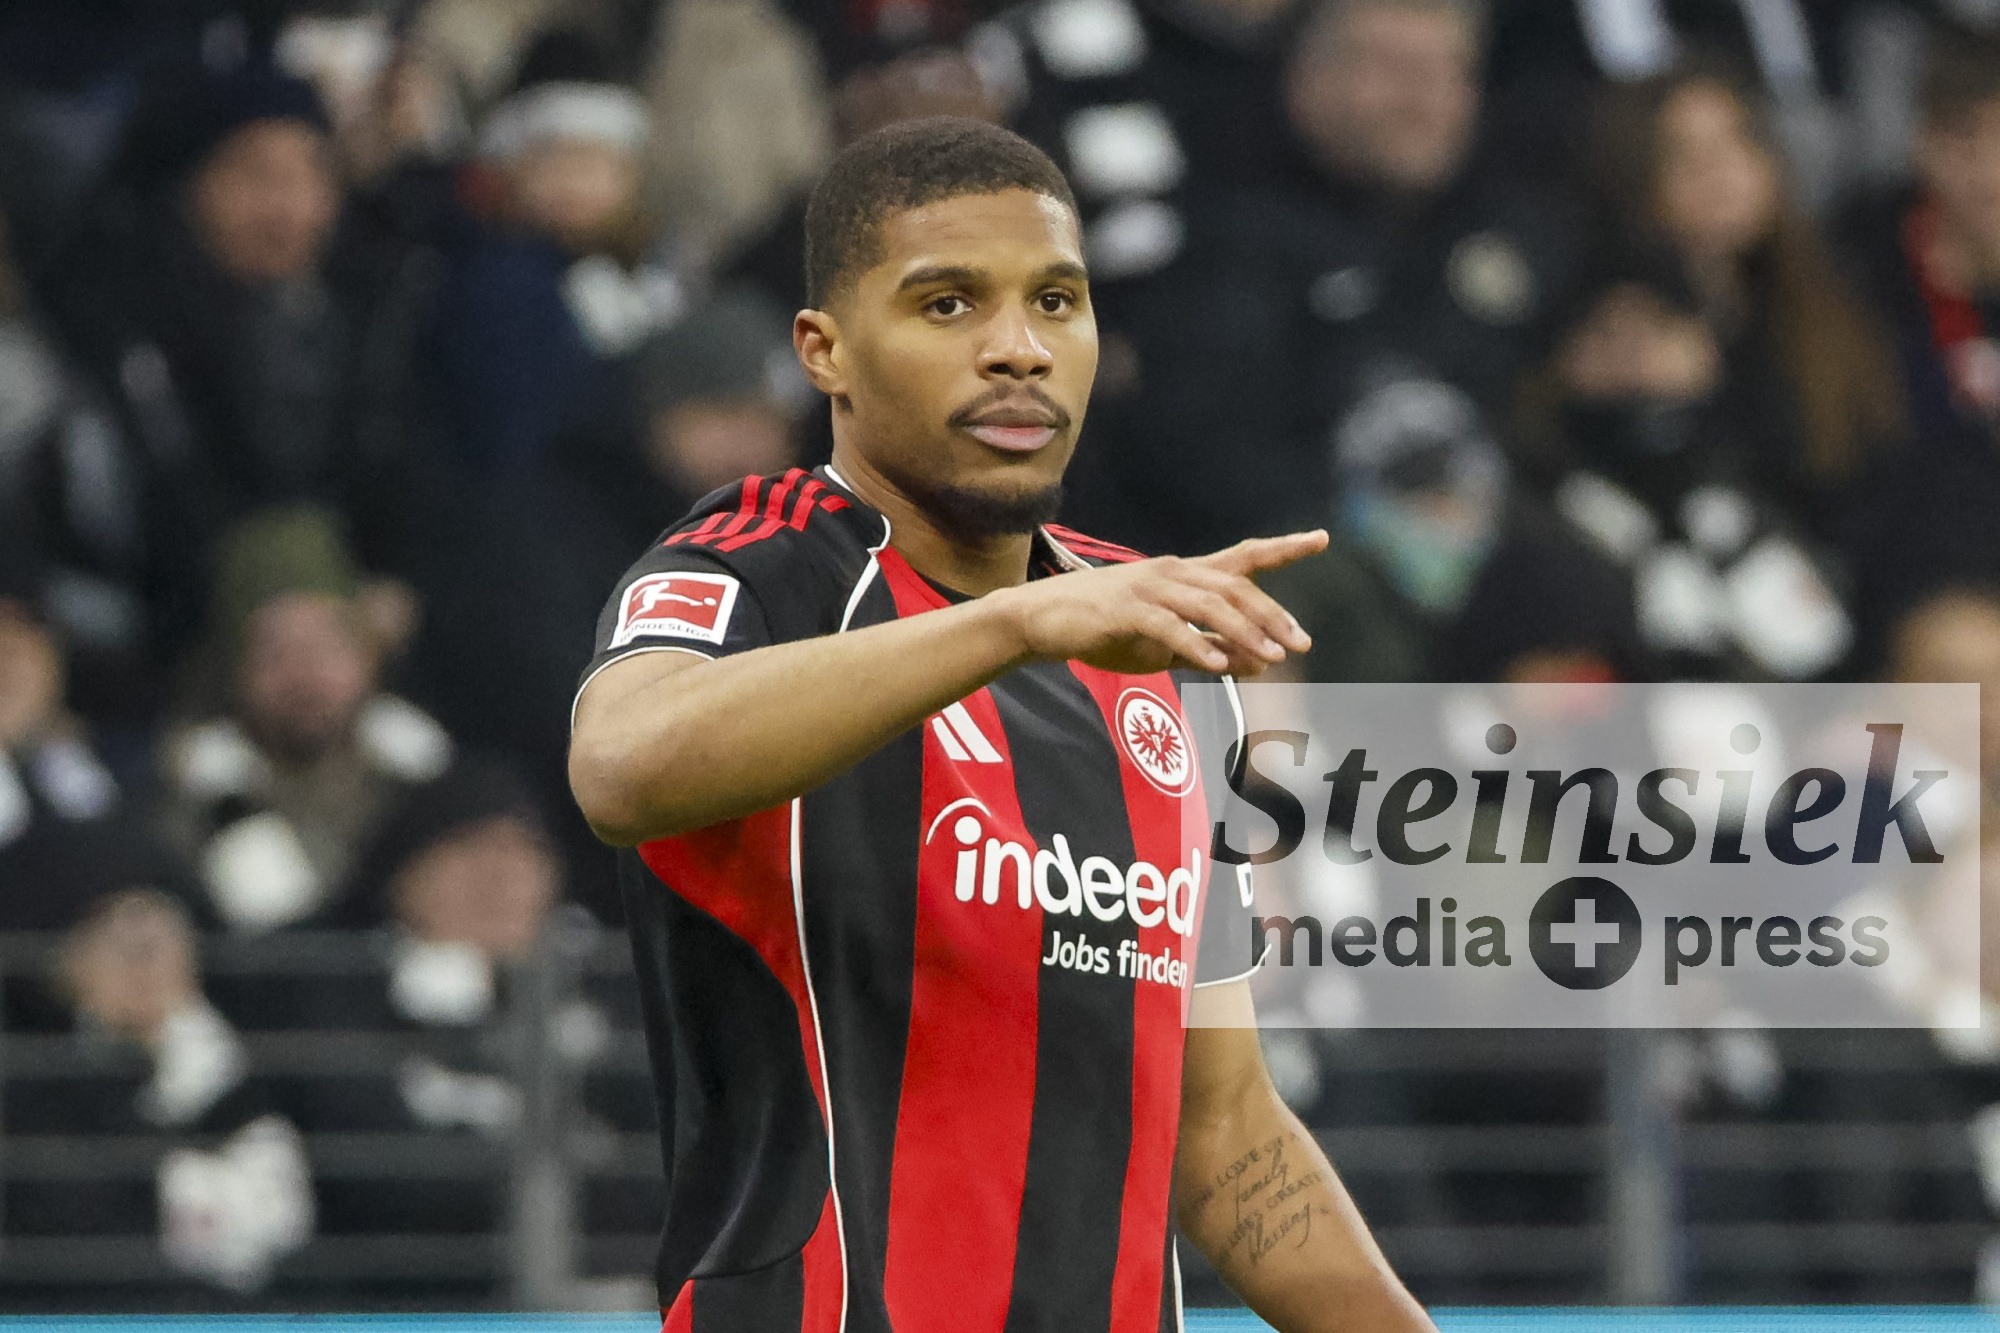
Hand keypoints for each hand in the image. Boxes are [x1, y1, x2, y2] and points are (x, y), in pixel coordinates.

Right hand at [996, 531, 1327, 675]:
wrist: (1040, 621)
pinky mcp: (1124, 610)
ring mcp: (1146, 588)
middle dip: (1271, 614)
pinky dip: (1195, 646)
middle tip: (1301, 642)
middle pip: (1233, 586)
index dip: (1282, 548)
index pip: (1241, 558)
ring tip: (1271, 658)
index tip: (1321, 539)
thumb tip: (1256, 662)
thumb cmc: (1103, 630)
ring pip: (1207, 604)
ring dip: (1243, 631)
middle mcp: (1171, 573)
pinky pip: (1168, 627)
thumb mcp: (1162, 645)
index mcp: (1183, 575)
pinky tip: (1218, 668)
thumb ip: (1208, 650)